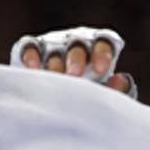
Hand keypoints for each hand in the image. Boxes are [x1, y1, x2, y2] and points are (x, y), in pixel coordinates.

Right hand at [10, 26, 136, 97]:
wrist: (57, 108)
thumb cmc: (88, 100)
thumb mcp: (105, 96)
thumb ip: (118, 90)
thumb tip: (118, 79)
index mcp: (99, 49)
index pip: (105, 41)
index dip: (102, 53)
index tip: (100, 71)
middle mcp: (77, 44)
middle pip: (78, 44)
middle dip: (76, 58)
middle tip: (74, 75)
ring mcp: (54, 46)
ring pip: (55, 49)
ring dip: (55, 63)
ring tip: (56, 78)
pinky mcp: (32, 51)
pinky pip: (30, 47)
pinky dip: (31, 55)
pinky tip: (33, 69)